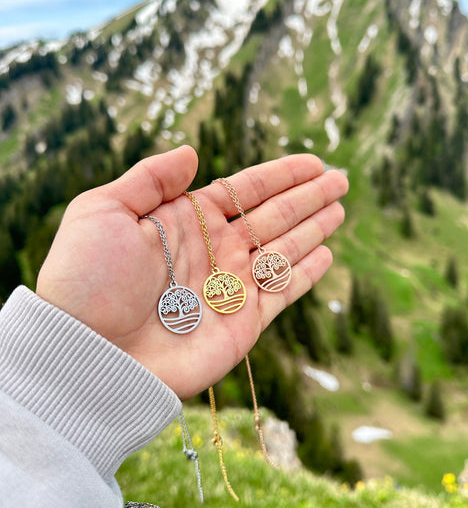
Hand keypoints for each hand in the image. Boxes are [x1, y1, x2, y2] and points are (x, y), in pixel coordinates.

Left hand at [36, 146, 348, 398]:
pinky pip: (283, 292)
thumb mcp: (104, 210)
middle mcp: (214, 252)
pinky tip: (326, 254)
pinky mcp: (243, 324)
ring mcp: (230, 288)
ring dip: (314, 228)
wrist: (89, 354)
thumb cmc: (87, 280)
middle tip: (341, 179)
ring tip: (340, 208)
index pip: (245, 191)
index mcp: (185, 222)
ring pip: (284, 250)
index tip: (312, 162)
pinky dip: (307, 273)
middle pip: (273, 216)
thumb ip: (151, 179)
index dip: (280, 175)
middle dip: (307, 197)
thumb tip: (192, 153)